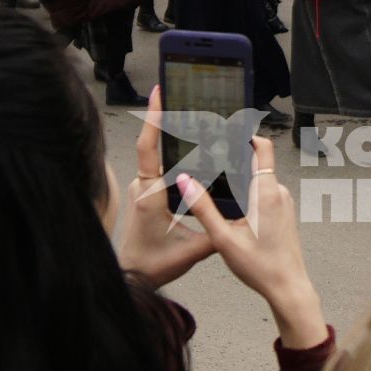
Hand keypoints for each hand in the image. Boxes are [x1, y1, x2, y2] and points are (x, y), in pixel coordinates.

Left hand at [118, 87, 218, 287]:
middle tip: (181, 94)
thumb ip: (215, 235)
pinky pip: (159, 168)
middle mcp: (143, 187)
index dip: (154, 119)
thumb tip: (239, 219)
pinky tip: (187, 149)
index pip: (149, 148)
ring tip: (188, 116)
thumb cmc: (150, 265)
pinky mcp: (146, 193)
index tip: (159, 94)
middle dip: (168, 119)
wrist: (130, 276)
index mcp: (151, 194)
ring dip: (171, 137)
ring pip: (158, 156)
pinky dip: (173, 156)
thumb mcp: (190, 253)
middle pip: (155, 144)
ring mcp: (143, 188)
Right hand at [176, 138, 327, 348]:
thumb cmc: (259, 266)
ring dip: (241, 179)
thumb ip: (202, 207)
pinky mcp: (285, 212)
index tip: (227, 129)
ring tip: (216, 184)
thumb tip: (184, 180)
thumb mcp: (222, 238)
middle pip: (257, 162)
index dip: (247, 133)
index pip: (263, 147)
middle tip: (210, 157)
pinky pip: (265, 192)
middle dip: (235, 159)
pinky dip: (249, 193)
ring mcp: (284, 202)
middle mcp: (279, 192)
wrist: (287, 287)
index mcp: (266, 192)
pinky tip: (233, 207)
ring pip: (259, 179)